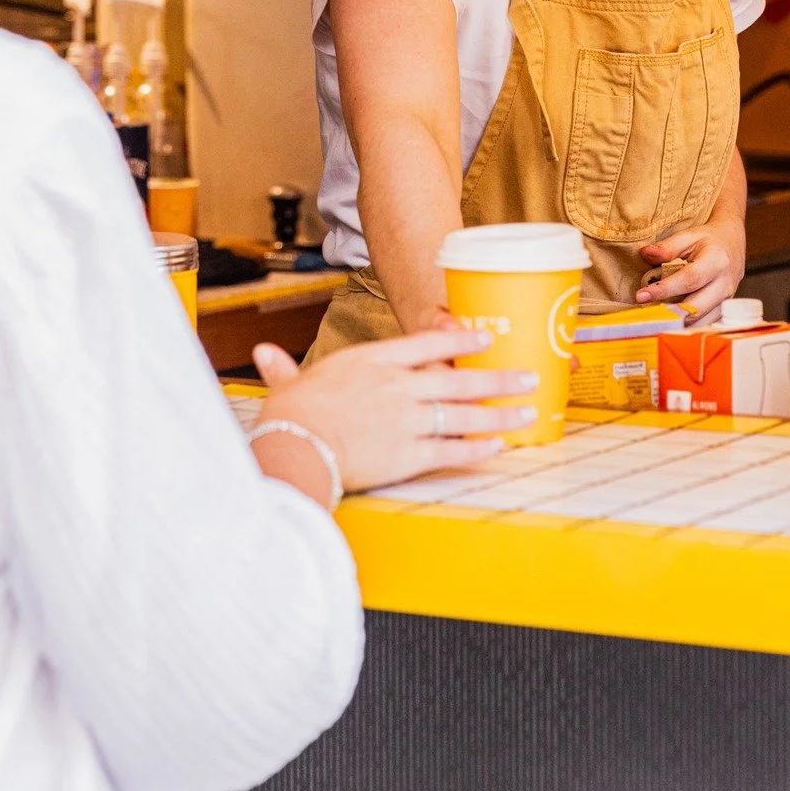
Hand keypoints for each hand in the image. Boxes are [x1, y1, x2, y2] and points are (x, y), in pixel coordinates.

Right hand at [249, 328, 538, 502]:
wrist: (295, 448)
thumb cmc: (289, 417)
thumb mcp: (289, 384)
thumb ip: (284, 369)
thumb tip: (262, 354)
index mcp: (371, 361)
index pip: (426, 343)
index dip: (459, 338)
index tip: (484, 336)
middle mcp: (397, 386)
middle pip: (458, 377)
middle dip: (496, 377)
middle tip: (527, 376)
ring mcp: (407, 419)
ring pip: (464, 414)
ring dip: (499, 414)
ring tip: (527, 412)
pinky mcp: (408, 454)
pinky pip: (451, 449)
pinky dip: (477, 449)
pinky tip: (498, 448)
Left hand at [635, 218, 745, 316]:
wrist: (733, 245)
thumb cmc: (708, 240)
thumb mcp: (689, 235)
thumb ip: (667, 247)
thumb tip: (645, 254)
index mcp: (716, 262)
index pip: (689, 280)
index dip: (664, 290)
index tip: (641, 296)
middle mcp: (725, 284)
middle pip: (696, 307)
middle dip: (669, 313)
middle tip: (645, 313)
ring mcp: (726, 300)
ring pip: (700, 320)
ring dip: (676, 322)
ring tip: (653, 318)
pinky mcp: (724, 310)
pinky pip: (704, 323)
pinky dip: (686, 325)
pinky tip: (668, 321)